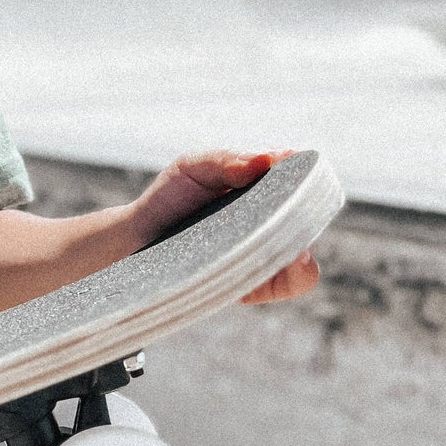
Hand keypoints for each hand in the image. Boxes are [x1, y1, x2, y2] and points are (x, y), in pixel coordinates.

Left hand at [131, 149, 320, 305]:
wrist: (135, 238)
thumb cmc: (171, 198)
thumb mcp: (193, 168)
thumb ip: (226, 160)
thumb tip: (267, 159)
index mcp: (266, 190)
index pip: (304, 180)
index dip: (307, 175)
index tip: (293, 169)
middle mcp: (272, 223)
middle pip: (309, 219)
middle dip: (306, 213)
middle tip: (291, 209)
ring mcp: (265, 255)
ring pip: (305, 255)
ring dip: (301, 248)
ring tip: (292, 248)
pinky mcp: (254, 286)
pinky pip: (289, 284)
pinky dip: (293, 275)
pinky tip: (288, 263)